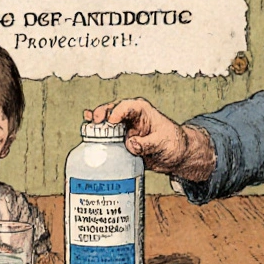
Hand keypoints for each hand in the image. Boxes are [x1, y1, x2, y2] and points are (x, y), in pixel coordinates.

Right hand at [86, 98, 207, 176]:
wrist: (176, 156)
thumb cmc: (174, 143)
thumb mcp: (163, 142)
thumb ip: (147, 144)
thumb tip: (131, 144)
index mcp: (141, 111)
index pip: (127, 107)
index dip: (118, 111)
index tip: (112, 120)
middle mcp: (130, 118)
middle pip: (111, 112)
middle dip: (102, 114)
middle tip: (95, 121)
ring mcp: (124, 130)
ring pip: (106, 124)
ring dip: (96, 125)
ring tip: (87, 126)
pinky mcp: (121, 142)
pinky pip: (106, 138)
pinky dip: (96, 135)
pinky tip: (87, 133)